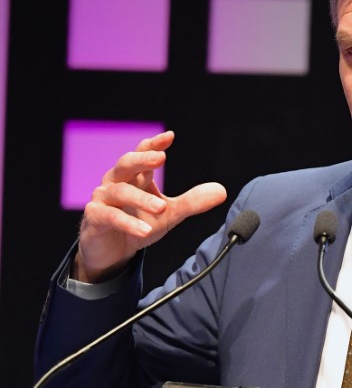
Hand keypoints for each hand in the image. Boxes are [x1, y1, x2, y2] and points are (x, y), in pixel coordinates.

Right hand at [75, 131, 226, 282]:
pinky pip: (110, 217)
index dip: (154, 144)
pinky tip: (145, 230)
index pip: (143, 153)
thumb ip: (192, 201)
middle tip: (161, 159)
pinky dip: (128, 223)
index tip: (170, 136)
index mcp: (135, 176)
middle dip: (142, 159)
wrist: (113, 251)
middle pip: (126, 163)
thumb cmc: (138, 222)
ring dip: (142, 199)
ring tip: (162, 208)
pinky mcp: (95, 218)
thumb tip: (221, 191)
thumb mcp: (169, 213)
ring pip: (120, 191)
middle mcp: (117, 182)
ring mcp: (103, 199)